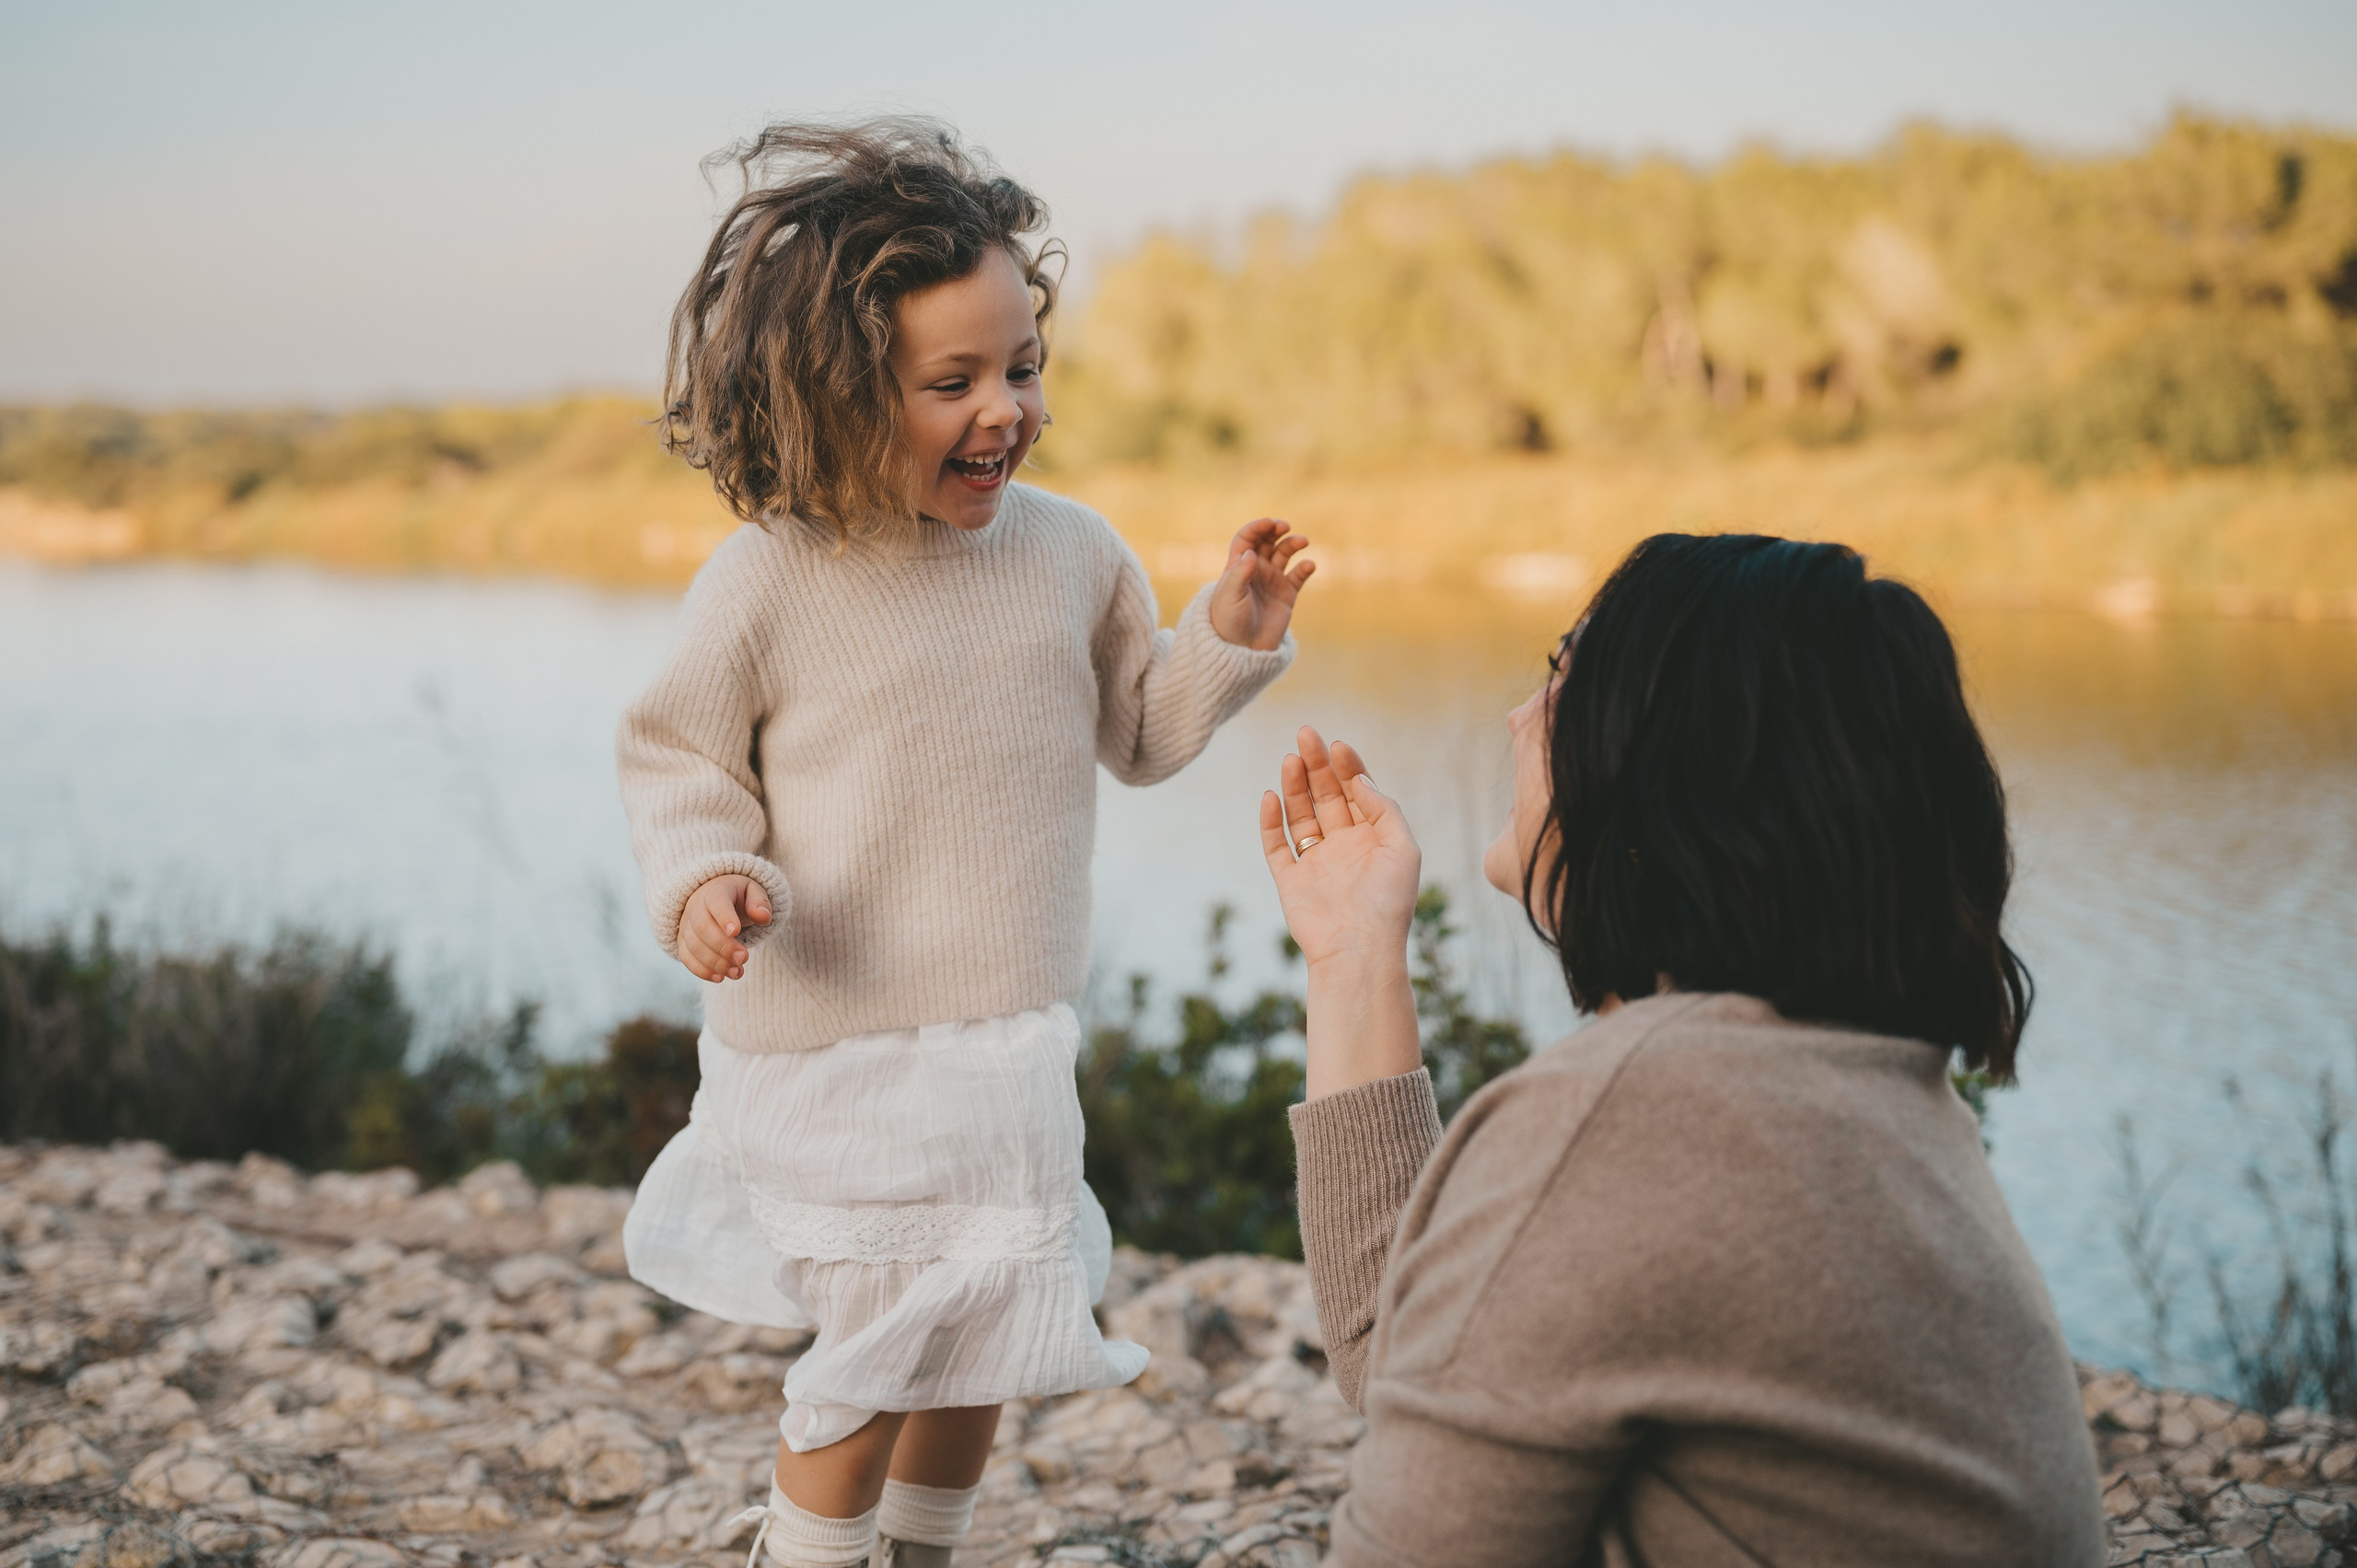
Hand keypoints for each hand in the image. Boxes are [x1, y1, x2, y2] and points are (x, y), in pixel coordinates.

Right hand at [679, 874, 771, 981]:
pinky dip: (702, 971)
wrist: (713, 899)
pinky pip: (687, 958)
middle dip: (723, 946)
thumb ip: (760, 902)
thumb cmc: (737, 897)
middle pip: (702, 927)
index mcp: (716, 890)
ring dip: (715, 962)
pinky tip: (720, 978)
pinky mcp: (683, 942)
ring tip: (737, 972)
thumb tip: (763, 916)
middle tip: (743, 958)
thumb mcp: (753, 892)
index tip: (736, 931)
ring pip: (694, 945)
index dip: (724, 916)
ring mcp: (687, 925)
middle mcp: (696, 906)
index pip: (716, 900)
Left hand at [1208, 518, 1313, 650]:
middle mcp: (1255, 569)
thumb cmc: (1229, 622)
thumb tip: (1251, 553)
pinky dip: (1305, 568)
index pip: (1247, 538)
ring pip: (1284, 553)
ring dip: (1293, 543)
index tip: (1270, 524)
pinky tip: (1309, 565)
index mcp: (1237, 566)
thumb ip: (1239, 574)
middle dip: (1276, 530)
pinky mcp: (1287, 594)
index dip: (1257, 527)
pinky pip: (1299, 575)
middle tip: (1284, 527)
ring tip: (1303, 541)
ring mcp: (1272, 580)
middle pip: (1266, 540)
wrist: (1242, 649)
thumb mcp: (1229, 597)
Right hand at [1260, 728, 1424, 1098]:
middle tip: (1305, 734)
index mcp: (1373, 839)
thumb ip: (1382, 808)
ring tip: (1289, 758)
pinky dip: (1270, 821)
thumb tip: (1358, 778)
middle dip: (1316, 765)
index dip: (1347, 766)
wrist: (1358, 950)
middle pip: (1325, 796)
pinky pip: (1276, 845)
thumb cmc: (1388, 903)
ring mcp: (1315, 863)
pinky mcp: (1290, 881)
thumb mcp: (1402, 847)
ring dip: (1294, 786)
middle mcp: (1343, 847)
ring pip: (1300, 815)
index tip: (1336, 744)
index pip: (1356, 792)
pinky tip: (1270, 797)